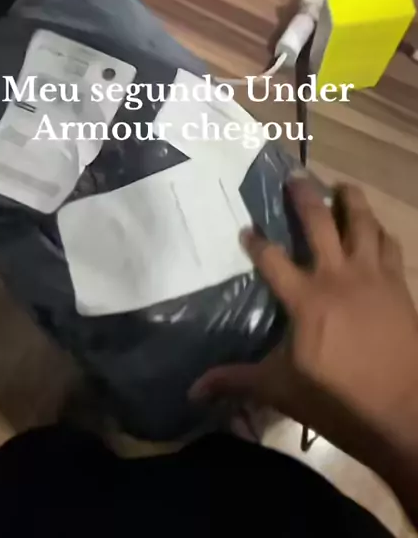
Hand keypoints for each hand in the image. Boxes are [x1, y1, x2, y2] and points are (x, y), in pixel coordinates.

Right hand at [191, 179, 417, 450]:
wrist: (405, 412)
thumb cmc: (338, 400)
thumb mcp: (282, 390)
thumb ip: (237, 380)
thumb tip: (192, 389)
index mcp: (306, 299)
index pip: (272, 258)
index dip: (256, 241)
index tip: (246, 229)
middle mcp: (338, 277)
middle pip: (319, 222)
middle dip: (304, 196)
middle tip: (295, 176)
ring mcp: (372, 277)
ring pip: (362, 223)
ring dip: (351, 200)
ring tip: (341, 186)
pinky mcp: (398, 285)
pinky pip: (389, 245)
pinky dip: (380, 231)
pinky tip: (375, 227)